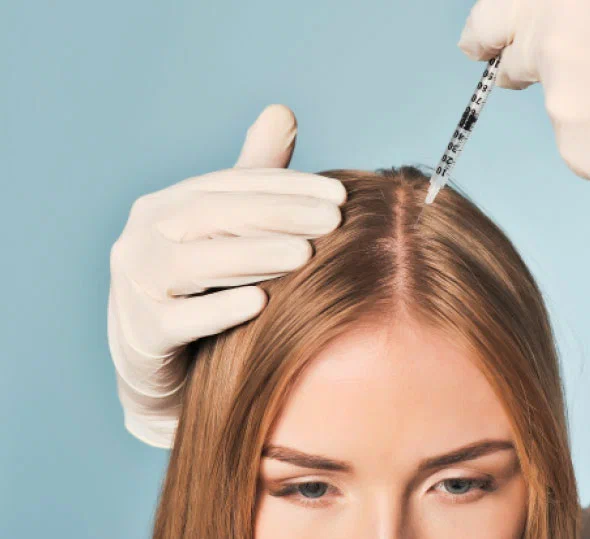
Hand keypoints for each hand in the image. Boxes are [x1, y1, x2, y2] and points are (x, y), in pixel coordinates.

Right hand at [107, 104, 345, 447]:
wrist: (161, 365)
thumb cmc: (203, 289)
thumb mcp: (226, 232)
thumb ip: (252, 177)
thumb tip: (283, 111)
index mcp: (166, 206)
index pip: (231, 187)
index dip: (286, 188)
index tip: (338, 195)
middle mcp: (142, 236)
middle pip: (213, 215)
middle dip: (277, 214)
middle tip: (333, 220)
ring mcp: (134, 285)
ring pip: (195, 263)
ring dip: (253, 254)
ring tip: (305, 253)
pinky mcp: (139, 334)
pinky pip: (179, 320)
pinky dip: (218, 309)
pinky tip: (260, 302)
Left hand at [459, 0, 589, 230]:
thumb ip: (584, 4)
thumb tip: (555, 15)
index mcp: (564, 1)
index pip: (492, 18)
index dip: (482, 36)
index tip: (477, 48)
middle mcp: (551, 50)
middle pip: (520, 67)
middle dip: (535, 71)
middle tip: (583, 75)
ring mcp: (561, 105)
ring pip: (562, 110)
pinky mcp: (578, 152)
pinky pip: (582, 148)